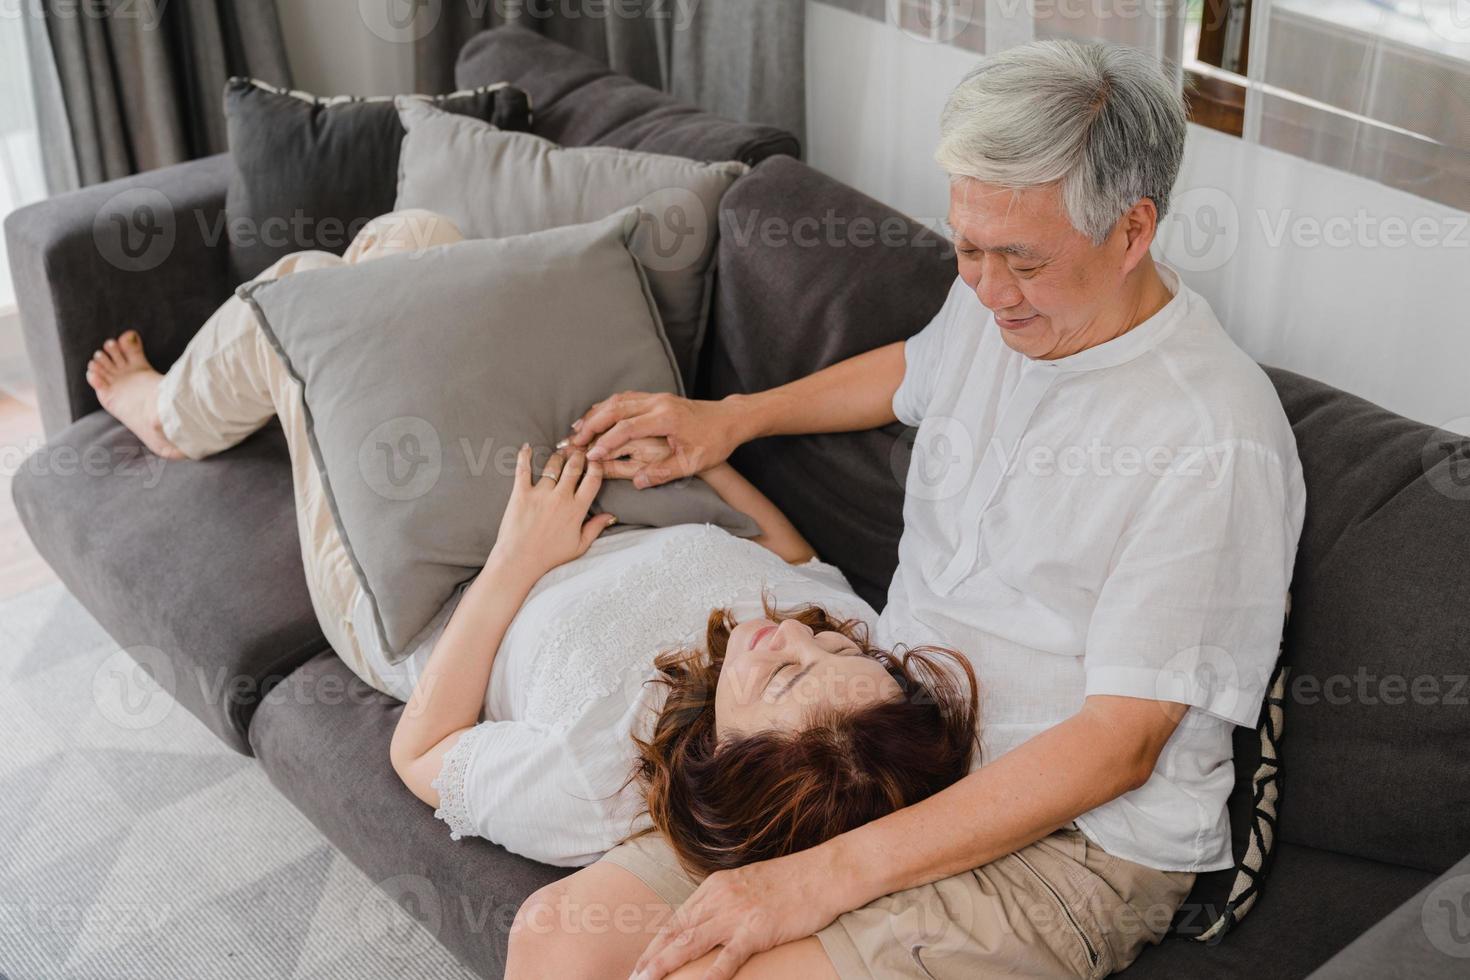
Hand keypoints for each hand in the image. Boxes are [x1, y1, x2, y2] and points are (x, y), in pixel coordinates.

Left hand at [491, 445, 616, 577]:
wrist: (519, 561)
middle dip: (579, 455)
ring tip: (561, 451)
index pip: (592, 479)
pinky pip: (523, 469)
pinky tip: (526, 447)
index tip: (596, 459)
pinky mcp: (521, 493)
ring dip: (558, 456)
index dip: (596, 466)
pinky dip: (524, 456)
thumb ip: (595, 528)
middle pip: (574, 467)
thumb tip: (611, 516)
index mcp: (577, 509)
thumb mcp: (579, 546)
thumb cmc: (550, 557)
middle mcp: (561, 498)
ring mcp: (540, 494)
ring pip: (552, 465)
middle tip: (579, 449)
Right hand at [565, 391, 743, 488]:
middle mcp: (658, 403)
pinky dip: (607, 407)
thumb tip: (638, 482)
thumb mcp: (692, 463)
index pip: (627, 427)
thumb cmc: (714, 442)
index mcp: (666, 418)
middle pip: (616, 409)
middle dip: (592, 424)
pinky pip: (626, 398)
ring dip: (596, 414)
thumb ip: (664, 473)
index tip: (591, 455)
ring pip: (618, 400)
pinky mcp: (657, 398)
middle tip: (573, 440)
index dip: (607, 441)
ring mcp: (657, 398)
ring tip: (578, 428)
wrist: (730, 420)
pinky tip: (596, 417)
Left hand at [630, 848, 845, 979]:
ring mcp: (736, 914)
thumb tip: (708, 919)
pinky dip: (709, 976)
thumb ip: (725, 899)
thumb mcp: (748, 883)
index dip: (656, 943)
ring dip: (664, 965)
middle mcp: (720, 898)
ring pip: (690, 943)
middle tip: (632, 978)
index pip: (677, 919)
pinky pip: (726, 958)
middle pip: (675, 932)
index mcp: (716, 886)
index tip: (641, 962)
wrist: (822, 874)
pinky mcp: (756, 931)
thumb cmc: (791, 881)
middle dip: (651, 958)